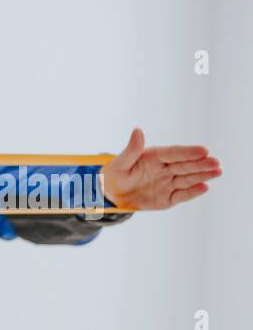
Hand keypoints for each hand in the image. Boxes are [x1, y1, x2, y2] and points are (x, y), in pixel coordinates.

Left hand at [101, 127, 220, 208]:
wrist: (113, 196)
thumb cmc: (116, 175)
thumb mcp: (119, 163)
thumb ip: (131, 150)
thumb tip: (137, 131)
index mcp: (155, 157)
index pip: (174, 153)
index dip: (188, 152)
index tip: (203, 150)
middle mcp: (165, 168)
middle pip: (185, 165)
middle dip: (201, 164)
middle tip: (216, 162)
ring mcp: (168, 183)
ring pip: (187, 179)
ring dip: (202, 176)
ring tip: (217, 172)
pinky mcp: (168, 198)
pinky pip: (182, 195)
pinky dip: (192, 192)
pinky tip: (204, 188)